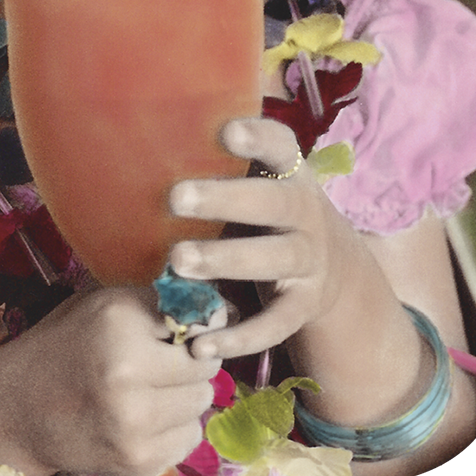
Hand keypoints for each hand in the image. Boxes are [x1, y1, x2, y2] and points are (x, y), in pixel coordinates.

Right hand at [0, 285, 220, 475]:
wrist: (17, 410)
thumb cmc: (64, 345)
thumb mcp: (103, 304)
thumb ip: (156, 303)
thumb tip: (223, 309)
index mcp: (119, 324)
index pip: (197, 320)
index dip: (193, 324)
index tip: (181, 328)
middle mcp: (129, 374)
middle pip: (205, 365)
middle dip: (190, 360)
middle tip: (162, 360)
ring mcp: (135, 425)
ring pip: (203, 402)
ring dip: (184, 394)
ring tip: (150, 388)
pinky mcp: (139, 461)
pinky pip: (189, 436)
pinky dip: (174, 426)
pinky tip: (143, 416)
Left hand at [168, 117, 362, 361]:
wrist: (333, 267)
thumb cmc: (268, 210)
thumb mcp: (260, 180)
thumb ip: (221, 162)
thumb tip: (142, 138)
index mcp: (292, 174)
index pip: (281, 147)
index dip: (258, 137)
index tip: (226, 132)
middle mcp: (306, 214)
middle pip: (274, 203)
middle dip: (226, 200)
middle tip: (176, 197)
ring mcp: (309, 261)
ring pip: (274, 260)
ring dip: (226, 260)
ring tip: (178, 261)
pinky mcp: (303, 306)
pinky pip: (275, 325)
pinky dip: (240, 336)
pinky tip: (201, 343)